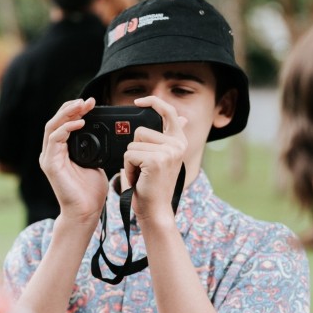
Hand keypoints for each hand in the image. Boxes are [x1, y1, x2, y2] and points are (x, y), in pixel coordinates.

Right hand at [40, 98, 109, 223]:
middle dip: (71, 108)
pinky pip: (54, 140)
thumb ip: (94, 149)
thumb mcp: (96, 163)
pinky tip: (79, 124)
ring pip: (52, 126)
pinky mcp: (49, 164)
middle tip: (87, 101)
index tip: (92, 103)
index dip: (76, 111)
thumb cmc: (91, 192)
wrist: (86, 212)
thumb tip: (103, 135)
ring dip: (67, 114)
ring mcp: (49, 157)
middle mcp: (52, 152)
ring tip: (82, 106)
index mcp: (62, 151)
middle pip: (56, 121)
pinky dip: (66, 129)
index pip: (64, 124)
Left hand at [122, 96, 187, 224]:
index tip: (138, 102)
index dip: (153, 102)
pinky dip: (128, 168)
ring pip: (133, 144)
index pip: (168, 111)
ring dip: (130, 161)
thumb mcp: (163, 158)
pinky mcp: (156, 160)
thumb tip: (184, 117)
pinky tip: (138, 179)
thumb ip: (169, 137)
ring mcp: (168, 151)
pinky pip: (129, 154)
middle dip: (135, 151)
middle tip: (144, 169)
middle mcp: (177, 144)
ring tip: (141, 175)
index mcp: (179, 141)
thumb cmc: (154, 186)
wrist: (155, 211)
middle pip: (140, 131)